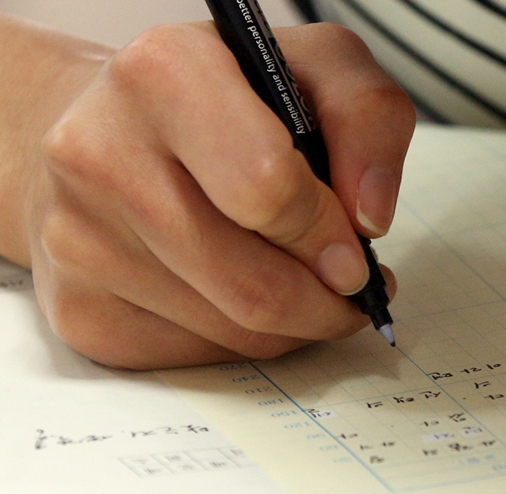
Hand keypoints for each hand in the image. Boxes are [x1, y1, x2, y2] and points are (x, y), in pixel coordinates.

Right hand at [1, 18, 411, 368]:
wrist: (107, 127)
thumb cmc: (225, 98)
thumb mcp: (317, 68)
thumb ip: (368, 120)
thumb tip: (370, 218)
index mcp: (163, 75)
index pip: (267, 189)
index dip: (329, 234)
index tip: (356, 250)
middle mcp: (100, 154)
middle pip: (253, 286)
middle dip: (326, 303)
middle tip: (351, 289)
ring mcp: (77, 239)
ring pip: (232, 332)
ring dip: (294, 325)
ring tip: (307, 285)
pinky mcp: (79, 307)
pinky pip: (196, 357)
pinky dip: (245, 339)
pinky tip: (246, 294)